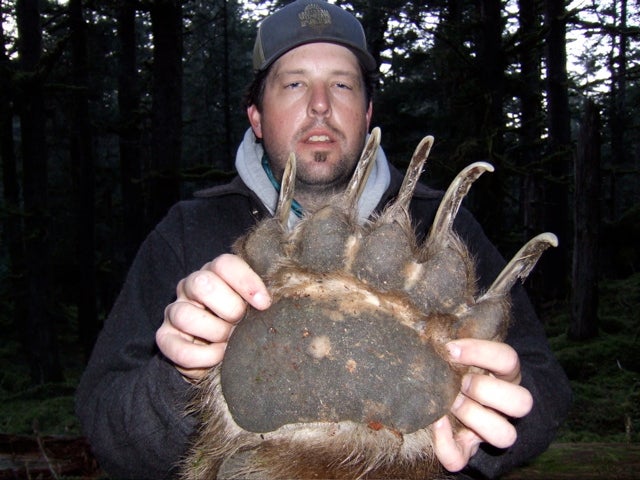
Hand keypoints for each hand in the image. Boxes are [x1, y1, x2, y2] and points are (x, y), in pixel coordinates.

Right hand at [156, 254, 270, 380]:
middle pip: (202, 283)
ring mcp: (175, 311)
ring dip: (215, 332)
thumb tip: (272, 303)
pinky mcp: (165, 338)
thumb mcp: (253, 307)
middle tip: (241, 322)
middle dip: (229, 308)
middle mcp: (191, 286)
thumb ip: (260, 299)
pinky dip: (203, 356)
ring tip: (230, 343)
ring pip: (186, 315)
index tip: (264, 304)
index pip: (225, 264)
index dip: (245, 282)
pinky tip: (219, 356)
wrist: (220, 355)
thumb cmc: (242, 324)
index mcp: (215, 273)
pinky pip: (178, 348)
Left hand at [432, 338, 532, 471]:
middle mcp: (504, 406)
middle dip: (486, 390)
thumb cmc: (452, 367)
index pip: (509, 360)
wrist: (444, 399)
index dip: (482, 353)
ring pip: (505, 435)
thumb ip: (453, 343)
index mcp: (504, 375)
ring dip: (475, 416)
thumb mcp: (458, 353)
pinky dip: (445, 443)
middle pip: (522, 402)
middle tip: (460, 382)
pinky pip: (460, 458)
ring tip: (450, 402)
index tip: (450, 349)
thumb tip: (428, 327)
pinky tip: (434, 422)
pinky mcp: (465, 450)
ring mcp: (488, 430)